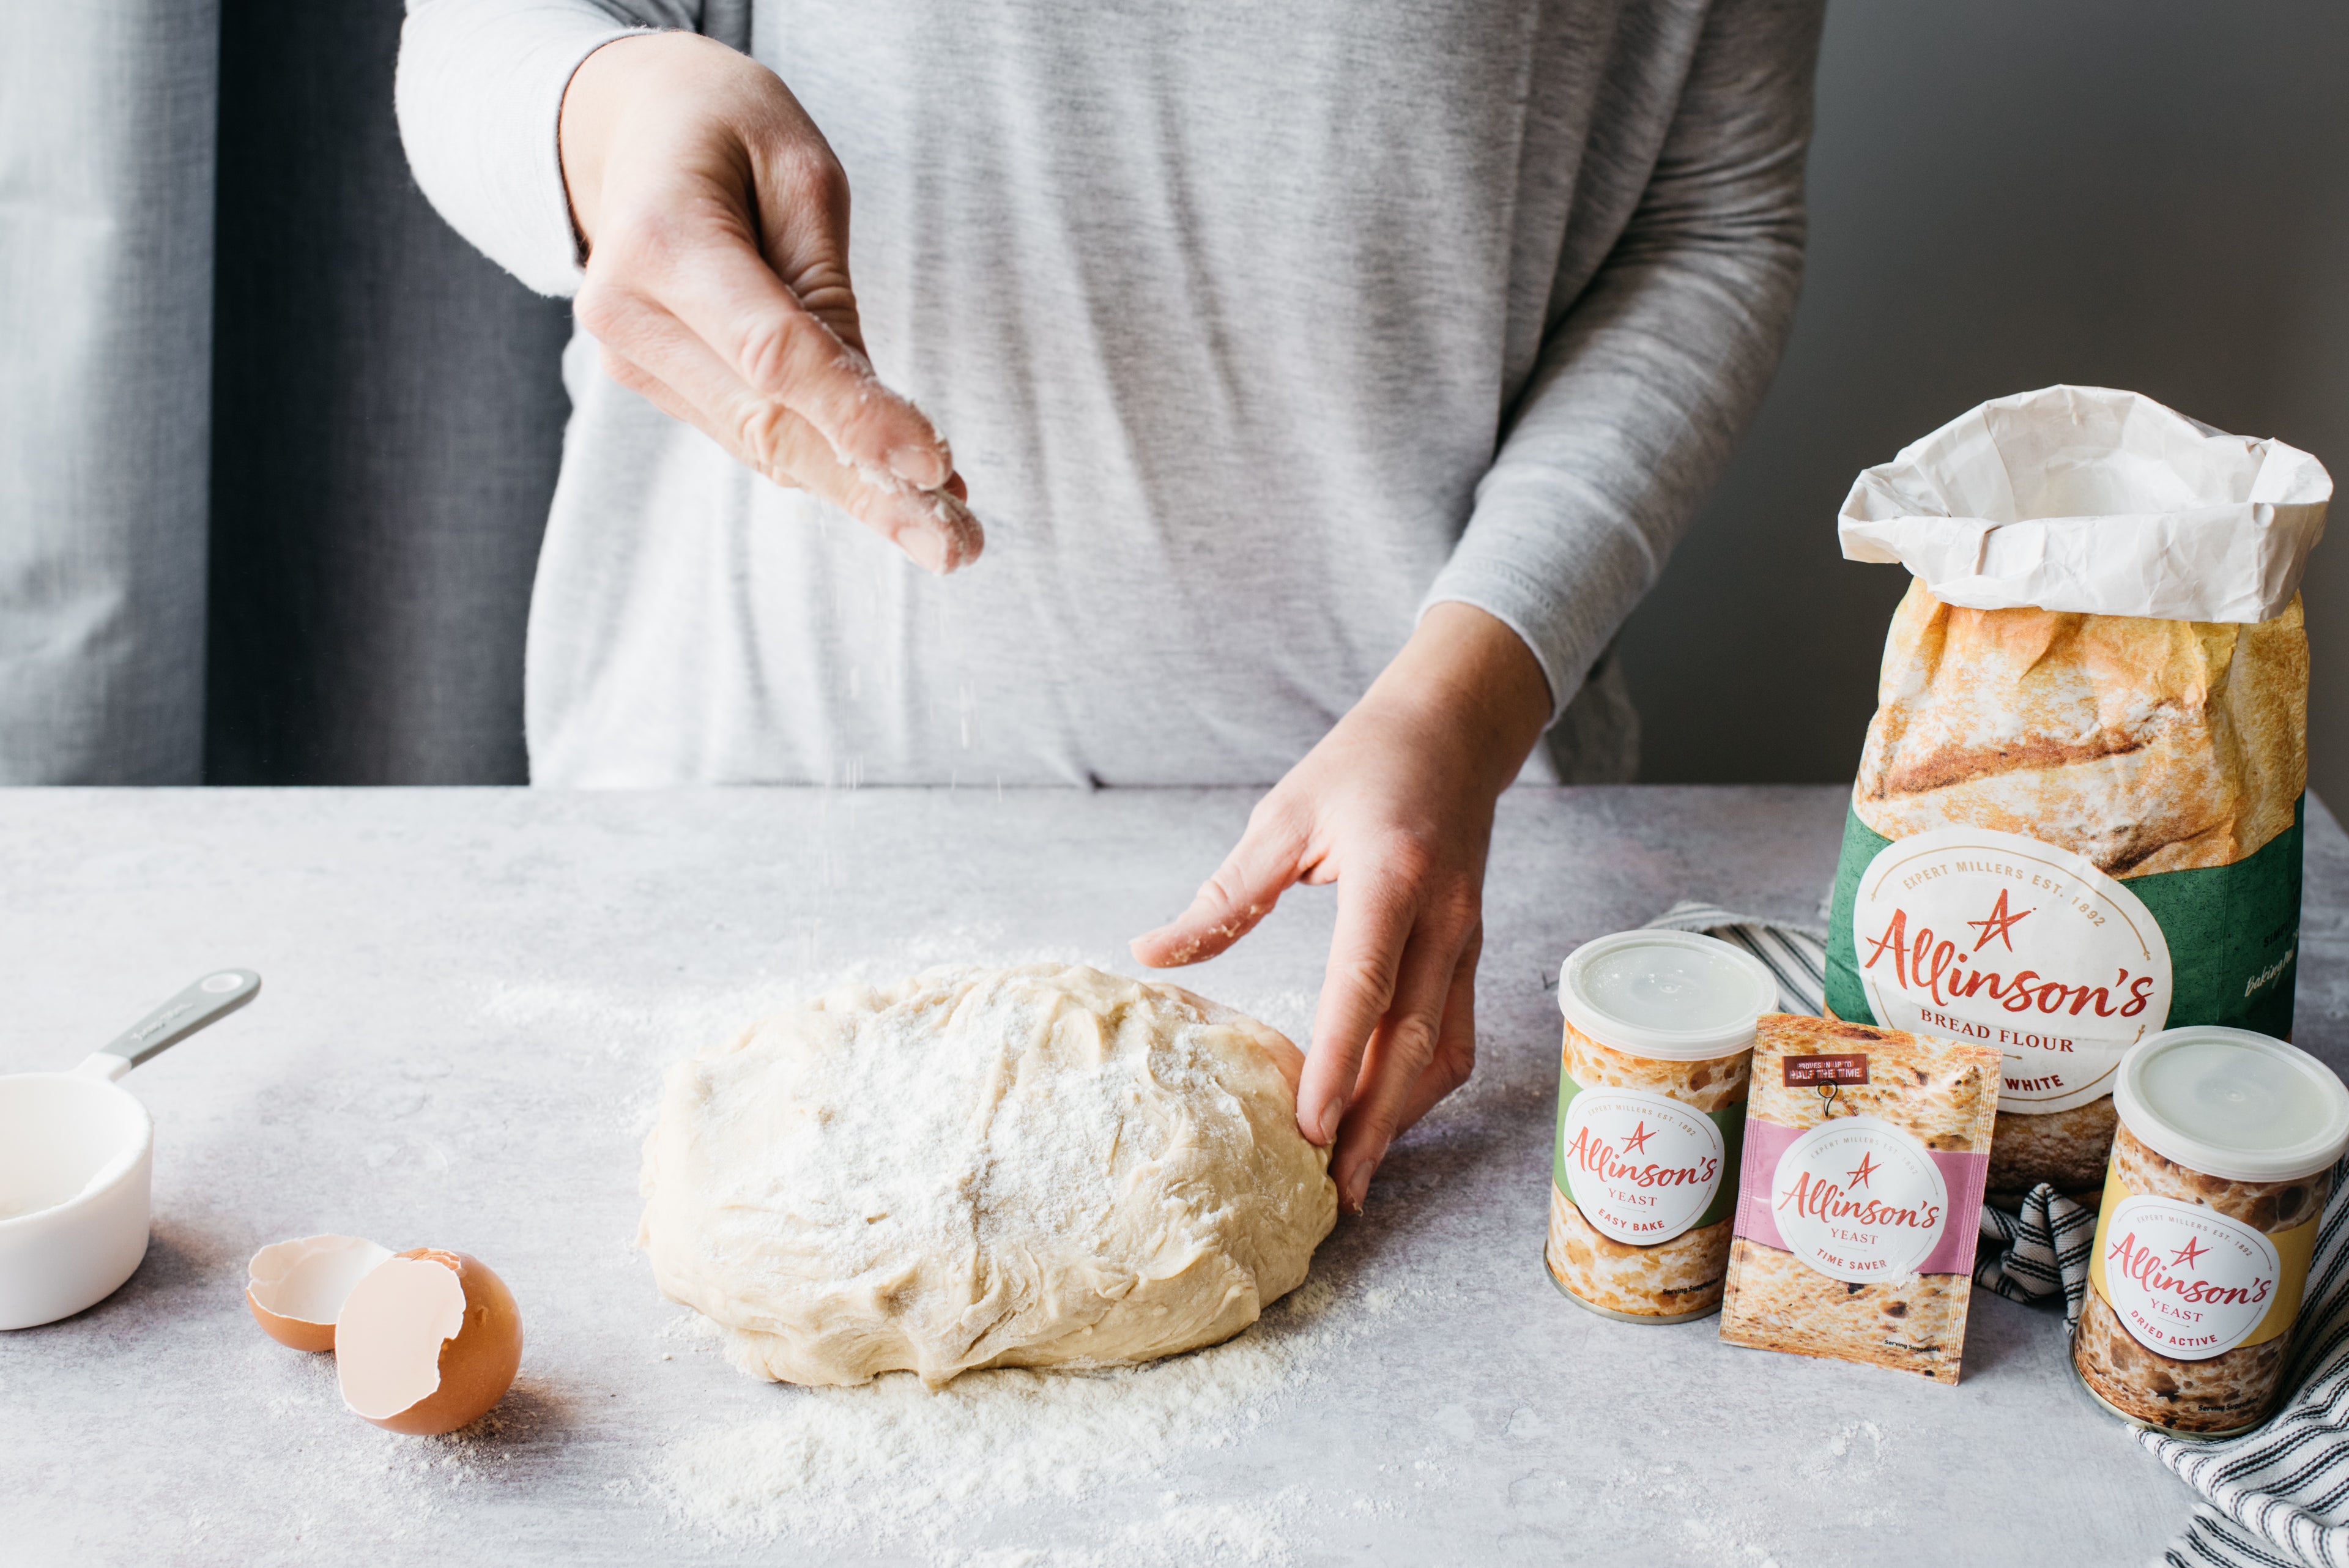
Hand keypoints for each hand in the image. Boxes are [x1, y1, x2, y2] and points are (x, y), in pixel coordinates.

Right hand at [558, 32, 980, 572]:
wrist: (631, 130)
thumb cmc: (729, 130)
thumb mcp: (801, 171)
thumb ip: (828, 288)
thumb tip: (875, 413)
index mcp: (661, 237)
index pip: (773, 354)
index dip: (856, 415)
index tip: (936, 463)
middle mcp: (629, 311)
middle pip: (767, 424)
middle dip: (870, 492)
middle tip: (959, 547)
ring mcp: (633, 357)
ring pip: (762, 445)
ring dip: (860, 492)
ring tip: (950, 532)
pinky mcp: (654, 382)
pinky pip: (752, 432)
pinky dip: (827, 464)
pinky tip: (899, 490)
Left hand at [1131, 604, 1552, 1210]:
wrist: (1452, 729)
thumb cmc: (1360, 766)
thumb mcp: (1282, 818)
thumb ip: (1225, 897)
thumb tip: (1151, 955)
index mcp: (1392, 876)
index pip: (1364, 987)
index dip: (1338, 1064)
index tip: (1311, 1129)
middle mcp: (1442, 917)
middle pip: (1412, 1041)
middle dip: (1377, 1123)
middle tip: (1340, 1189)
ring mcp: (1467, 938)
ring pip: (1445, 1049)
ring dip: (1406, 1116)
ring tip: (1360, 1170)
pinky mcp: (1471, 950)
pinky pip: (1456, 1032)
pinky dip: (1424, 1084)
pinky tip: (1387, 1115)